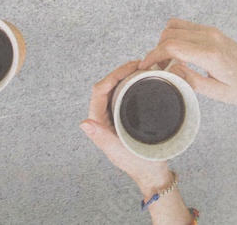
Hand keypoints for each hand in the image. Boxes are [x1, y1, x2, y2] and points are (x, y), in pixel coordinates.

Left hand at [80, 61, 172, 193]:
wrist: (152, 173)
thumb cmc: (137, 163)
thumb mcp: (118, 150)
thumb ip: (101, 137)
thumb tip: (84, 124)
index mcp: (98, 121)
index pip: (100, 91)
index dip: (114, 75)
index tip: (131, 67)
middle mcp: (103, 116)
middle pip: (108, 86)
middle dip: (121, 72)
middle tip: (139, 63)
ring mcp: (113, 115)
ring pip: (116, 89)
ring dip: (126, 77)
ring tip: (142, 68)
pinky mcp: (123, 116)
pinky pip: (124, 96)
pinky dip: (132, 85)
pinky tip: (143, 80)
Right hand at [139, 19, 236, 104]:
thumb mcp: (218, 93)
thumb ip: (193, 82)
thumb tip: (172, 70)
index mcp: (210, 54)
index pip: (172, 46)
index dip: (154, 55)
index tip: (146, 66)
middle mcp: (209, 37)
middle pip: (169, 34)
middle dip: (157, 51)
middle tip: (159, 68)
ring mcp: (209, 31)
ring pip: (172, 27)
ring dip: (164, 42)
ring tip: (168, 61)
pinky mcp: (209, 30)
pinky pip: (182, 26)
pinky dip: (172, 37)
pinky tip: (177, 53)